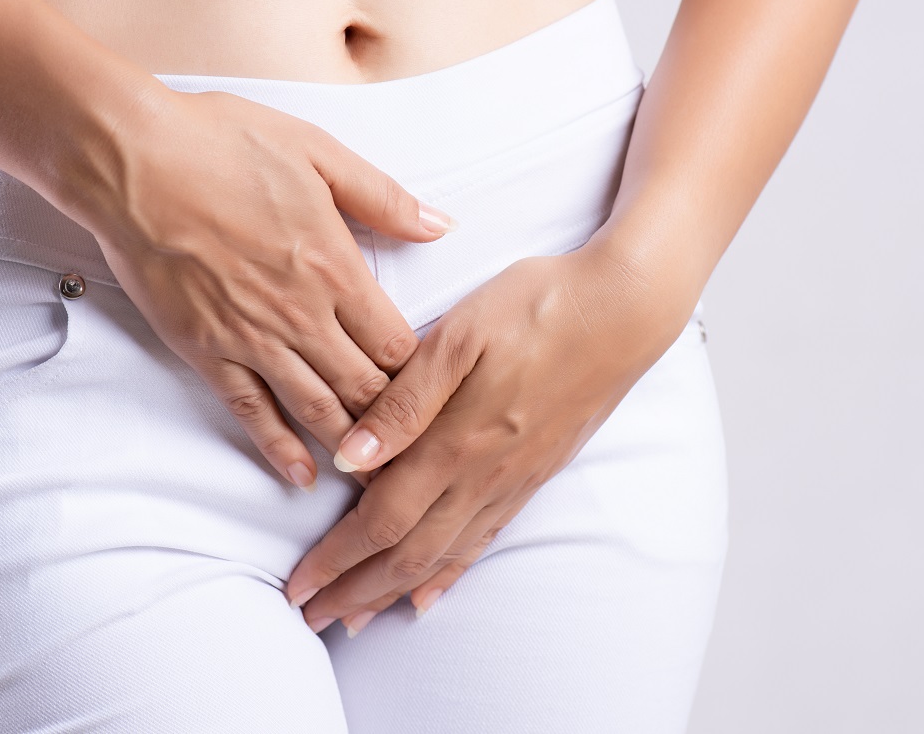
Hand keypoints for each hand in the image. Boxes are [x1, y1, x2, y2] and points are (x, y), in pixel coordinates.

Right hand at [89, 87, 456, 490]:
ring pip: (318, 409)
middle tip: (416, 447)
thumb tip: (442, 225)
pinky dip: (280, 448)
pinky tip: (302, 474)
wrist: (131, 160)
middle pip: (366, 389)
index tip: (436, 393)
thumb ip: (384, 197)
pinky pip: (252, 412)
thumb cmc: (222, 144)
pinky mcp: (207, 351)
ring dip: (351, 445)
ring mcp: (252, 339)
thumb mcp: (319, 153)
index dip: (423, 376)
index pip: (399, 346)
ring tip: (375, 473)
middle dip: (396, 421)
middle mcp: (302, 315)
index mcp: (337, 268)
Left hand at [285, 238, 694, 631]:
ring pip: (444, 556)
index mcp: (456, 442)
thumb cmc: (536, 307)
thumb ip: (404, 401)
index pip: (381, 520)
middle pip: (407, 553)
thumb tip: (349, 458)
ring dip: (394, 591)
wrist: (624, 310)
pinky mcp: (537, 474)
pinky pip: (485, 540)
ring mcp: (514, 480)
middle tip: (313, 616)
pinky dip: (451, 573)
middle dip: (355, 590)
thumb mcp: (460, 336)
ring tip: (358, 617)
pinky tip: (431, 591)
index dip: (336, 559)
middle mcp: (484, 476)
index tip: (299, 586)